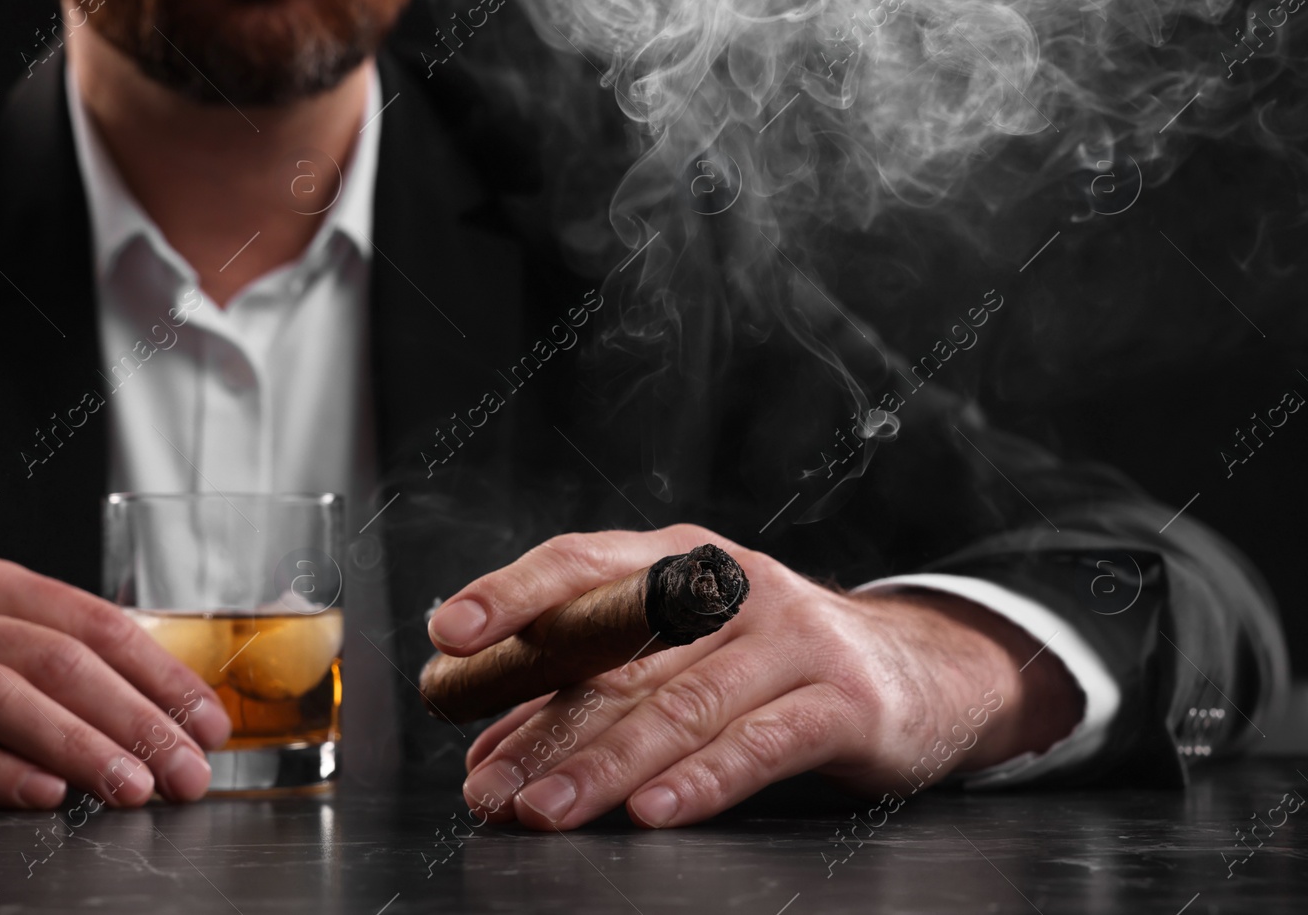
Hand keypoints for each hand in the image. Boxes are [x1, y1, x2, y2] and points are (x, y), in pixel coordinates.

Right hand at [0, 549, 230, 807]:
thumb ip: (30, 640)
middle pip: (62, 660)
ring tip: (133, 789)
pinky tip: (40, 797)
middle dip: (140, 719)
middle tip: (190, 770)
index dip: (161, 674)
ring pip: (5, 698)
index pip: (94, 622)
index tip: (208, 720)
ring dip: (80, 746)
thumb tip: (133, 694)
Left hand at [430, 525, 1082, 828]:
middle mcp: (734, 588)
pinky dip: (703, 780)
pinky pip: (763, 743)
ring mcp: (793, 639)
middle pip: (624, 653)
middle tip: (488, 783)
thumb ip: (592, 694)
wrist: (922, 671)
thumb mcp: (686, 653)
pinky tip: (653, 811)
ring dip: (605, 764)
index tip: (450, 631)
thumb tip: (490, 752)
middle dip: (545, 724)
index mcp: (680, 562)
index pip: (584, 563)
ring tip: (544, 810)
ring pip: (683, 703)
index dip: (513, 593)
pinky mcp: (844, 701)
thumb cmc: (776, 661)